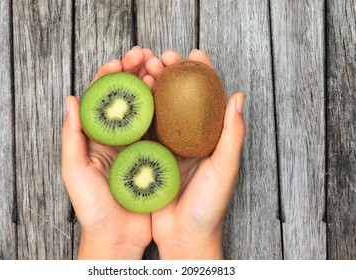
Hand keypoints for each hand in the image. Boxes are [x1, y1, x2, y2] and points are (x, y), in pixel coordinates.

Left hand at [62, 46, 159, 258]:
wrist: (118, 237)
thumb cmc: (93, 209)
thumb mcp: (75, 172)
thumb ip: (71, 137)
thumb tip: (71, 99)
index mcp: (96, 137)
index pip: (101, 97)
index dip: (110, 75)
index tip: (122, 61)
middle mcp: (117, 137)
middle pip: (125, 96)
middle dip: (134, 71)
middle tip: (146, 55)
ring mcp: (137, 144)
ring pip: (146, 107)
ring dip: (153, 85)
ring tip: (161, 68)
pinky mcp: (155, 155)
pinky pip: (161, 128)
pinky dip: (167, 109)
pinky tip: (174, 96)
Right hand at [149, 50, 245, 258]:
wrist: (183, 237)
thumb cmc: (209, 207)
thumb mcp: (225, 169)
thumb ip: (233, 134)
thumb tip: (238, 96)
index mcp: (210, 138)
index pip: (209, 97)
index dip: (203, 73)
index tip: (193, 53)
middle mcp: (189, 138)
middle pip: (181, 97)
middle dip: (172, 73)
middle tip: (162, 57)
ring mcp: (169, 146)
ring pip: (160, 107)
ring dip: (153, 85)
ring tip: (145, 68)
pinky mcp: (150, 155)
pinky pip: (145, 127)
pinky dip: (139, 109)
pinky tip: (132, 94)